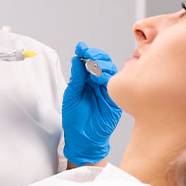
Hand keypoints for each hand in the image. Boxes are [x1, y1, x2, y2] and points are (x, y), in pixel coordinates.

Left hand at [62, 42, 121, 165]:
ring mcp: (107, 90)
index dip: (86, 53)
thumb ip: (76, 77)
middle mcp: (99, 83)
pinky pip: (114, 84)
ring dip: (101, 64)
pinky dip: (106, 77)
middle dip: (95, 55)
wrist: (82, 138)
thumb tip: (76, 59)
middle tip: (86, 54)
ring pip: (110, 70)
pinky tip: (97, 77)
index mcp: (88, 81)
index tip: (81, 47)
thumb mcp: (71, 95)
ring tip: (90, 66)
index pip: (90, 62)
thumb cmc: (75, 119)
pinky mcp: (114, 99)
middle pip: (103, 62)